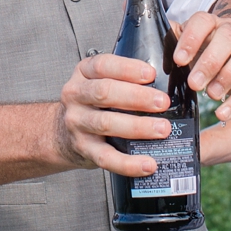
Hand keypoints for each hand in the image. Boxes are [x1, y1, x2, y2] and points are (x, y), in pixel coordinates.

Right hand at [56, 53, 172, 176]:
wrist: (63, 132)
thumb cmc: (92, 103)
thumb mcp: (100, 80)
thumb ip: (124, 78)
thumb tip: (167, 83)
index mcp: (84, 73)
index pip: (103, 66)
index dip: (127, 68)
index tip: (151, 74)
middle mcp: (76, 96)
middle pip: (104, 93)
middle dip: (137, 97)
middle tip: (163, 102)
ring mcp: (77, 123)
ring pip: (106, 124)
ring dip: (138, 127)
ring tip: (162, 129)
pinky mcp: (83, 149)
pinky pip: (106, 157)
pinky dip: (128, 163)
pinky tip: (147, 164)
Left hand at [172, 9, 230, 121]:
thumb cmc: (204, 52)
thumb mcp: (188, 45)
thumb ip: (173, 43)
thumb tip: (155, 46)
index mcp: (212, 23)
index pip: (203, 21)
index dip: (191, 39)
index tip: (178, 60)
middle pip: (227, 38)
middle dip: (210, 62)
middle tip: (194, 84)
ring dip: (227, 77)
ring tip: (211, 95)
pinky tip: (223, 113)